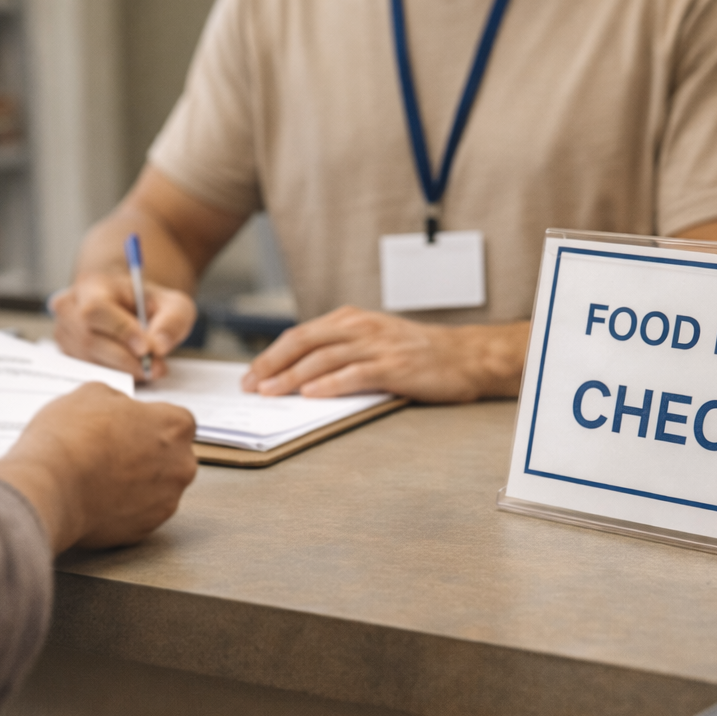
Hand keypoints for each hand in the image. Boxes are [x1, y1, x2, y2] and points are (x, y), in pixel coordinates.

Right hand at [0, 383, 197, 551]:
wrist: (50, 486)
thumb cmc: (70, 439)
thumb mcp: (91, 393)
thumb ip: (118, 399)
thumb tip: (118, 406)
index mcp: (175, 425)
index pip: (175, 420)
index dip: (146, 422)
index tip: (127, 426)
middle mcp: (181, 465)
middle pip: (170, 456)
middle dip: (146, 453)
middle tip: (111, 450)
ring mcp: (167, 500)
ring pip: (157, 487)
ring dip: (136, 482)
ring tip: (100, 475)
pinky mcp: (147, 528)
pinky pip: (140, 513)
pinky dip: (123, 507)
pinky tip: (98, 496)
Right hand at [52, 272, 197, 380]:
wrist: (129, 308)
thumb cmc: (149, 303)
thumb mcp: (173, 304)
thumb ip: (172, 321)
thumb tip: (158, 347)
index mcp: (92, 285)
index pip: (96, 309)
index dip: (120, 330)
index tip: (146, 348)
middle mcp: (69, 307)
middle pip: (90, 339)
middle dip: (126, 358)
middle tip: (155, 368)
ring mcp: (64, 331)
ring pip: (88, 359)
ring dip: (122, 369)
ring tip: (149, 368)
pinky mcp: (67, 352)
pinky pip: (87, 370)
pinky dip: (114, 374)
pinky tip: (133, 368)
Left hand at [239, 306, 528, 402]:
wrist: (465, 356)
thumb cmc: (417, 354)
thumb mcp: (374, 341)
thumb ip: (340, 351)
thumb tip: (298, 376)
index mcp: (351, 320)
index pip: (301, 335)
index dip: (271, 354)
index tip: (251, 374)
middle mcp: (360, 328)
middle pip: (304, 343)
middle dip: (272, 365)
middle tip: (250, 386)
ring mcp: (377, 346)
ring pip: (323, 359)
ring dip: (292, 377)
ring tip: (270, 392)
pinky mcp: (394, 367)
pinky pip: (354, 375)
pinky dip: (329, 385)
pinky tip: (311, 395)